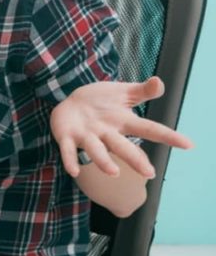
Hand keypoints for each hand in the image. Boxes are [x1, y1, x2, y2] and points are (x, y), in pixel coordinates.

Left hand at [50, 76, 193, 178]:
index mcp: (122, 121)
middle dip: (135, 159)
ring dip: (103, 161)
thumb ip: (142, 91)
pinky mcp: (67, 136)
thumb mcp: (123, 92)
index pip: (148, 128)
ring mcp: (87, 136)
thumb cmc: (100, 101)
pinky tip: (74, 172)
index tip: (188, 144)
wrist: (69, 104)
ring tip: (113, 172)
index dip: (167, 136)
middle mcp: (106, 132)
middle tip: (149, 173)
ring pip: (96, 150)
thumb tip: (159, 82)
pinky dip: (71, 160)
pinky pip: (69, 150)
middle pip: (123, 146)